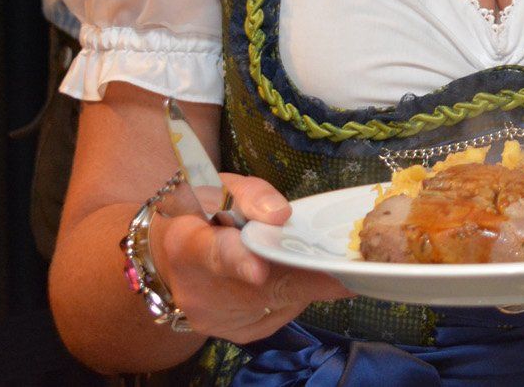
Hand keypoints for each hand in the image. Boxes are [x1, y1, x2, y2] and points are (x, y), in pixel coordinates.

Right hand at [151, 173, 351, 339]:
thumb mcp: (224, 189)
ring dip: (304, 281)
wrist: (171, 257)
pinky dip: (294, 295)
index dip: (240, 263)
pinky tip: (290, 277)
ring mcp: (215, 320)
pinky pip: (280, 314)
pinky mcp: (234, 335)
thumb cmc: (204, 214)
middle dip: (310, 276)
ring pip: (280, 302)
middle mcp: (198, 293)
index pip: (215, 255)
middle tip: (352, 267)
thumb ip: (253, 197)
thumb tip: (280, 215)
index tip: (259, 271)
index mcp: (189, 246)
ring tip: (312, 259)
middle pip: (264, 287)